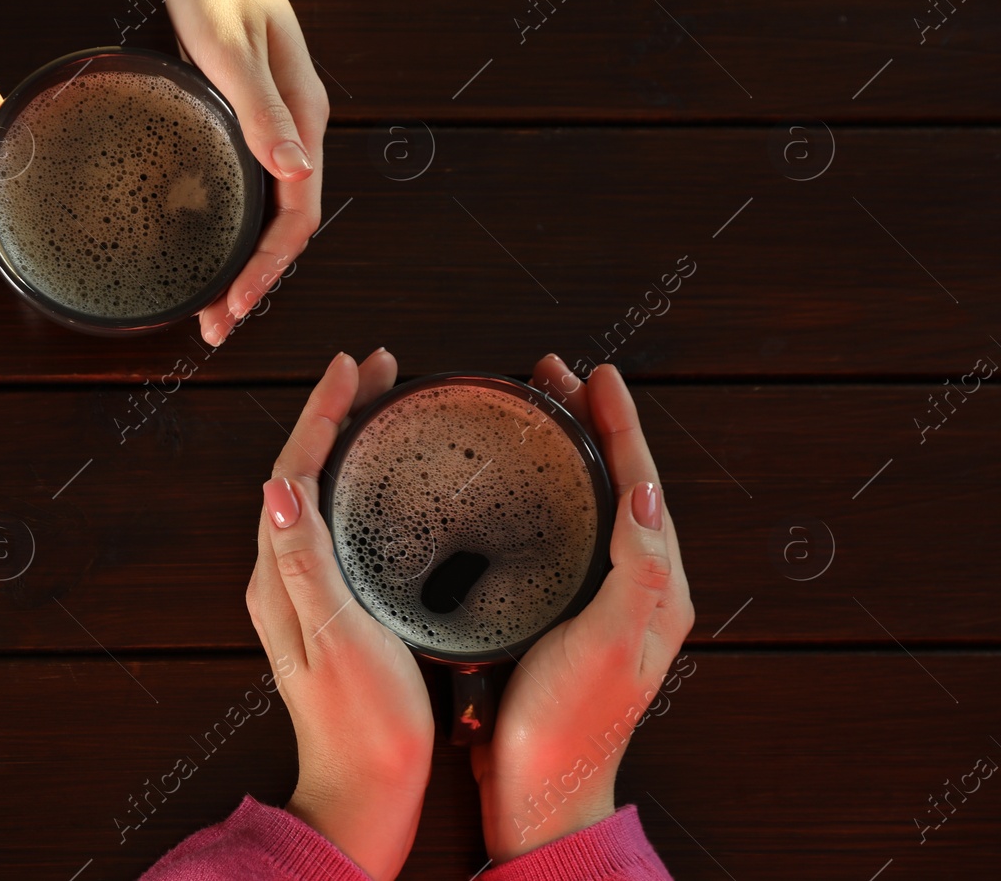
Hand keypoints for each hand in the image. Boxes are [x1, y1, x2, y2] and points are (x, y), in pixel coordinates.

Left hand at [164, 0, 328, 345]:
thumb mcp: (231, 47)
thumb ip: (261, 111)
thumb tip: (295, 171)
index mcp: (302, 119)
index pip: (296, 215)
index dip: (267, 268)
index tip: (235, 306)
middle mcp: (294, 132)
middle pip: (284, 228)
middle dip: (254, 283)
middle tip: (215, 328)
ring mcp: (272, 129)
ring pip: (266, 214)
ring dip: (242, 264)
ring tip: (210, 307)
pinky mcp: (246, 121)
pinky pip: (247, 191)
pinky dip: (229, 230)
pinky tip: (206, 248)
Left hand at [248, 348, 432, 880]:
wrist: (365, 792)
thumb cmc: (362, 723)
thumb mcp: (338, 636)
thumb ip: (306, 561)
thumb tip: (277, 486)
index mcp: (279, 574)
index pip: (293, 468)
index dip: (322, 411)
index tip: (353, 365)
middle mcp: (282, 575)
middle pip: (302, 469)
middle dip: (336, 413)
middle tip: (378, 370)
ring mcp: (306, 591)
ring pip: (320, 491)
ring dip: (346, 441)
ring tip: (382, 403)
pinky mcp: (332, 606)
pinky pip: (338, 520)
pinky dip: (358, 481)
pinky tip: (387, 479)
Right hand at [472, 357, 695, 860]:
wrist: (540, 792)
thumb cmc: (569, 725)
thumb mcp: (609, 642)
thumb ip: (636, 568)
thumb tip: (646, 490)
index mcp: (656, 588)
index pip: (643, 485)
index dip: (620, 424)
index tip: (596, 375)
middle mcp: (633, 588)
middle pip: (618, 484)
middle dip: (591, 424)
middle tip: (553, 376)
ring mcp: (596, 600)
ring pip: (588, 503)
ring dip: (567, 450)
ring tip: (535, 409)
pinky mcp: (559, 614)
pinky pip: (559, 533)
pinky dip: (541, 492)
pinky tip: (511, 485)